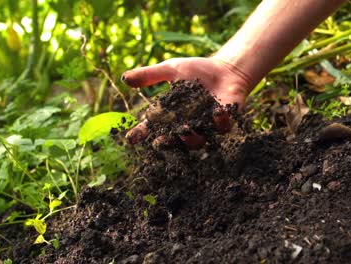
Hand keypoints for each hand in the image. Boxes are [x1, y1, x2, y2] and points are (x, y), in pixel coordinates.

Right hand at [121, 57, 252, 149]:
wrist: (226, 69)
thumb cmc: (197, 70)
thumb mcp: (171, 69)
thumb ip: (150, 75)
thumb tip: (124, 78)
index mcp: (171, 115)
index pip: (152, 127)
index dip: (141, 133)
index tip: (131, 138)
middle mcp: (186, 125)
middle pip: (173, 140)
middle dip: (166, 142)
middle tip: (159, 142)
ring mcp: (205, 127)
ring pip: (196, 141)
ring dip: (190, 138)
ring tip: (185, 131)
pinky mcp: (224, 123)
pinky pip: (221, 128)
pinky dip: (218, 121)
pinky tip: (216, 111)